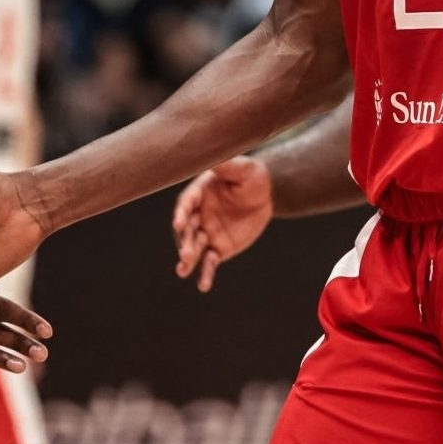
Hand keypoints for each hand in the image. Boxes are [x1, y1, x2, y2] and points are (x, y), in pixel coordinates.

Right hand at [173, 157, 272, 291]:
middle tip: (185, 255)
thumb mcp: (244, 169)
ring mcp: (206, 233)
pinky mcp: (217, 248)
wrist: (263, 197)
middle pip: (187, 230)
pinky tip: (204, 286)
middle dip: (184, 242)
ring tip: (183, 270)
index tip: (179, 223)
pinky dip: (206, 274)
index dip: (182, 213)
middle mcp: (198, 215)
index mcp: (199, 193)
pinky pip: (209, 262)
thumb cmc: (250, 177)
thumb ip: (229, 166)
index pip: (187, 204)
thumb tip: (214, 157)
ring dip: (189, 259)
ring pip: (194, 247)